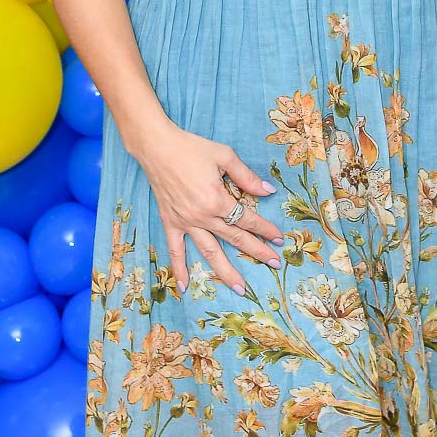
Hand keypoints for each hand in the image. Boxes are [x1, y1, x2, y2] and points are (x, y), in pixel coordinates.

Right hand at [134, 121, 283, 295]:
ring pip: (209, 251)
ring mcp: (185, 222)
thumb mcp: (224, 156)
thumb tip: (267, 191)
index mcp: (217, 199)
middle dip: (256, 251)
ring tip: (240, 288)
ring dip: (226, 271)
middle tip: (274, 263)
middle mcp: (202, 216)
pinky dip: (179, 269)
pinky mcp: (171, 223)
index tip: (278, 238)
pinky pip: (175, 250)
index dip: (265, 229)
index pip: (247, 219)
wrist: (158, 148)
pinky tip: (185, 286)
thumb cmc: (192, 148)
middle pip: (234, 238)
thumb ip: (246, 177)